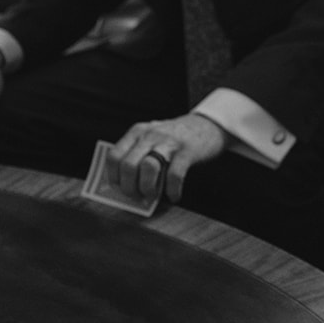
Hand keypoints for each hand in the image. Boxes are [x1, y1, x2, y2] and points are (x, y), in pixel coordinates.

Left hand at [109, 113, 228, 202]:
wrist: (209, 125)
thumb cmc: (177, 138)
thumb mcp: (153, 137)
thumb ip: (138, 154)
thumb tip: (126, 185)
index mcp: (138, 132)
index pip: (114, 156)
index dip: (114, 177)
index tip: (120, 189)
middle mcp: (151, 135)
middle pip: (128, 165)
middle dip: (130, 188)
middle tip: (138, 197)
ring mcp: (169, 142)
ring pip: (147, 168)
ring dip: (147, 188)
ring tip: (153, 196)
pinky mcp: (188, 151)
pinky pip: (174, 175)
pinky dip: (172, 190)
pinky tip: (174, 195)